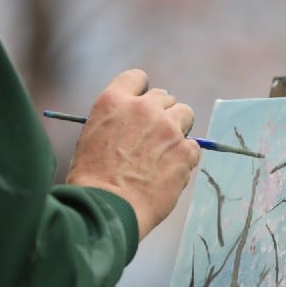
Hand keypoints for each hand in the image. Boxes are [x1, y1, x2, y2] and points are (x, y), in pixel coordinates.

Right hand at [66, 69, 200, 237]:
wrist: (106, 208)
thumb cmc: (92, 179)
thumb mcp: (92, 137)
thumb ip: (117, 122)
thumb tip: (134, 125)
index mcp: (114, 101)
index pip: (137, 78)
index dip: (141, 92)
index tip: (141, 105)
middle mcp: (143, 108)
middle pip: (165, 97)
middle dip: (161, 113)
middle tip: (153, 137)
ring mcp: (167, 128)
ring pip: (185, 113)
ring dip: (178, 128)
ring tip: (165, 152)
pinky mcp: (185, 150)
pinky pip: (194, 146)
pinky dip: (185, 157)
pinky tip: (170, 172)